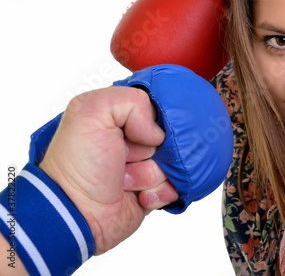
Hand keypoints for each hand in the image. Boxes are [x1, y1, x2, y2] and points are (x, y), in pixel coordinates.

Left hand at [39, 86, 178, 254]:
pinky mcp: (153, 192)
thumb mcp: (91, 112)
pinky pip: (176, 187)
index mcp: (118, 119)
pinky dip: (160, 193)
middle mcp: (132, 142)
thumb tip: (158, 132)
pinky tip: (139, 197)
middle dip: (154, 150)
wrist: (77, 214)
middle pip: (170, 138)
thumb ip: (131, 101)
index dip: (155, 120)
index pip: (157, 109)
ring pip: (174, 164)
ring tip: (126, 182)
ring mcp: (144, 168)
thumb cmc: (78, 164)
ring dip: (152, 175)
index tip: (143, 133)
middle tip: (127, 159)